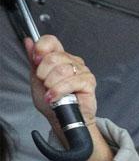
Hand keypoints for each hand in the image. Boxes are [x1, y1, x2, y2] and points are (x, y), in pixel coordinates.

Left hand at [25, 35, 111, 160]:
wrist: (61, 119)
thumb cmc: (52, 102)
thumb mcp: (36, 79)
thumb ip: (33, 61)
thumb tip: (28, 41)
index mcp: (59, 57)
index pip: (51, 41)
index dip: (41, 48)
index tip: (35, 61)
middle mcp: (72, 62)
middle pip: (54, 56)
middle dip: (44, 73)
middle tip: (45, 84)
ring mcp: (82, 71)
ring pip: (62, 70)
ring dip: (52, 85)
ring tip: (51, 93)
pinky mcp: (89, 82)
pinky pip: (72, 82)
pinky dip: (59, 91)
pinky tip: (55, 97)